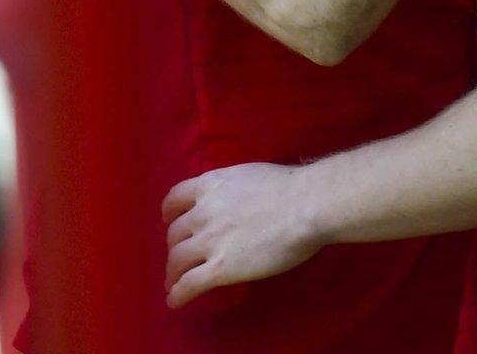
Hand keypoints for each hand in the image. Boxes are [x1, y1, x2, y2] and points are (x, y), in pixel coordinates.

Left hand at [162, 163, 322, 307]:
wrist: (306, 205)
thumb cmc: (290, 187)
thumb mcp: (249, 175)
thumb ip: (232, 189)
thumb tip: (235, 202)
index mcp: (210, 185)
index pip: (175, 198)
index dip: (170, 213)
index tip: (171, 220)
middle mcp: (202, 212)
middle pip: (175, 233)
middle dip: (175, 246)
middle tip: (182, 256)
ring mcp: (208, 241)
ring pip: (177, 260)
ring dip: (173, 273)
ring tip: (174, 283)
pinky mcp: (219, 268)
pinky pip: (189, 284)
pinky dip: (178, 294)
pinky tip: (175, 301)